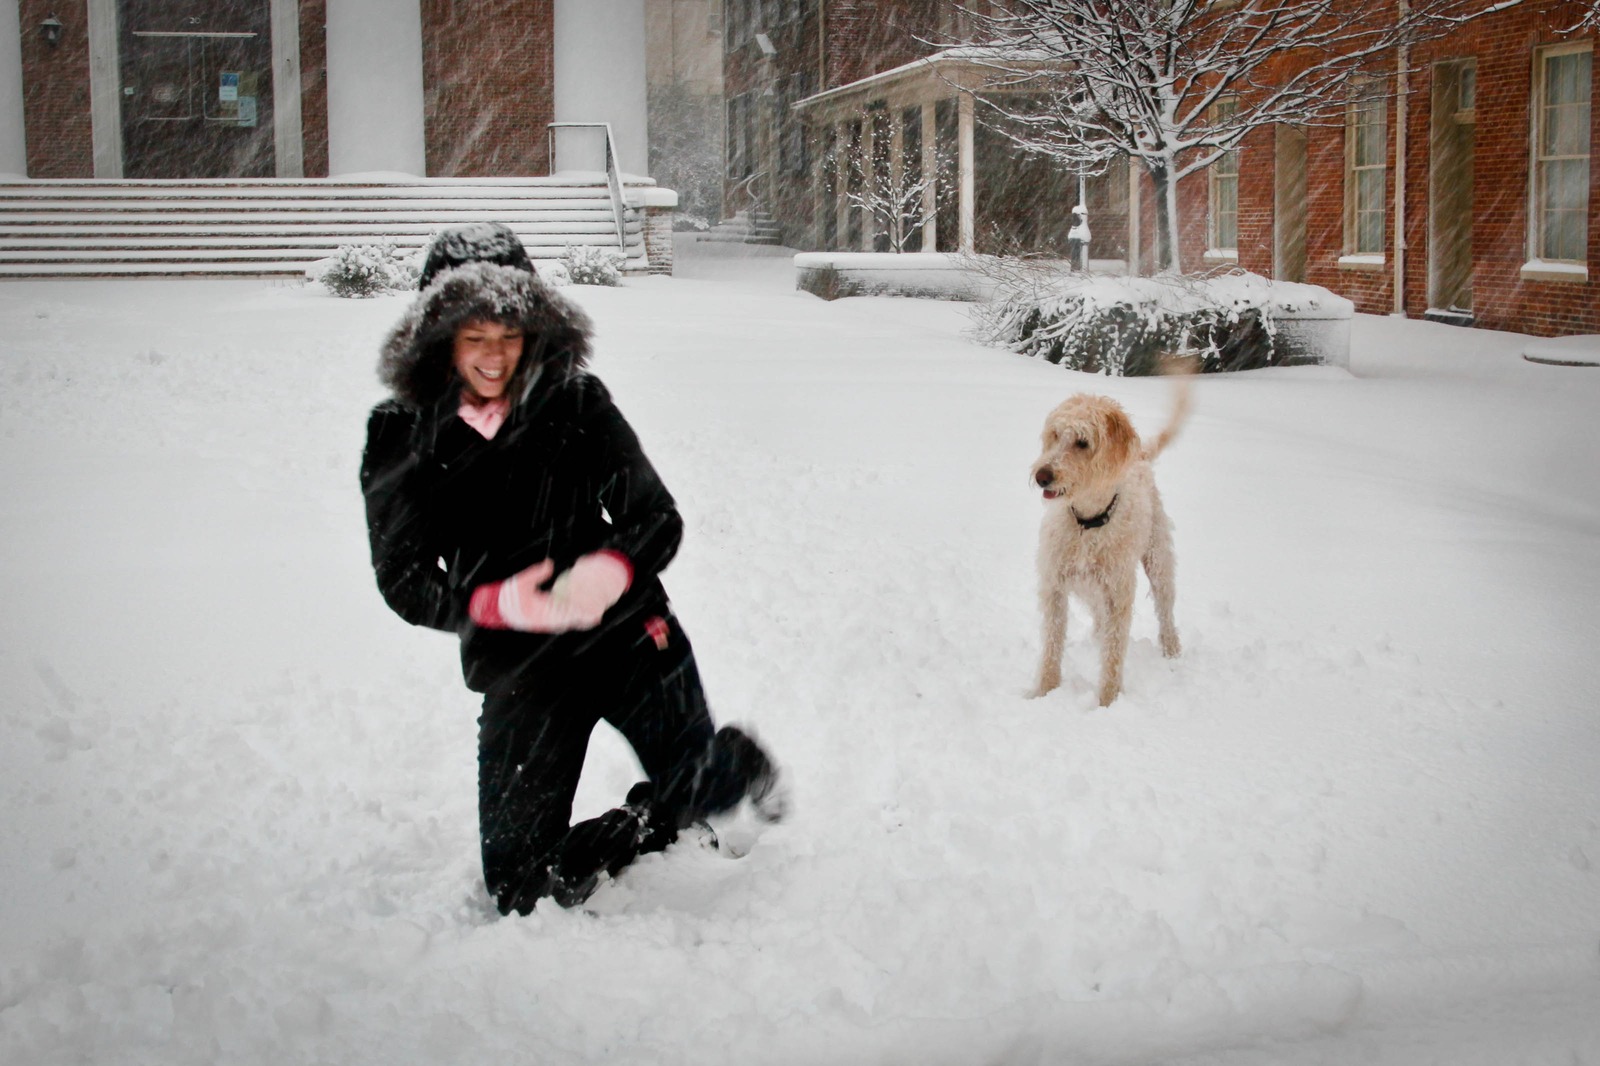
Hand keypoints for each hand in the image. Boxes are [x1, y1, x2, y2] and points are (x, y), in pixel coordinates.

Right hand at [469, 552, 631, 632]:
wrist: (499, 610)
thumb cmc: (508, 597)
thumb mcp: (519, 582)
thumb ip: (535, 573)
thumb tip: (550, 564)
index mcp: (542, 611)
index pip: (565, 612)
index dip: (580, 611)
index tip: (592, 609)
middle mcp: (547, 619)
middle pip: (571, 619)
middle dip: (586, 615)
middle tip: (601, 611)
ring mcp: (547, 621)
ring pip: (569, 621)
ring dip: (582, 618)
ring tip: (597, 613)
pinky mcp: (547, 619)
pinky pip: (564, 620)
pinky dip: (575, 618)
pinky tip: (583, 614)